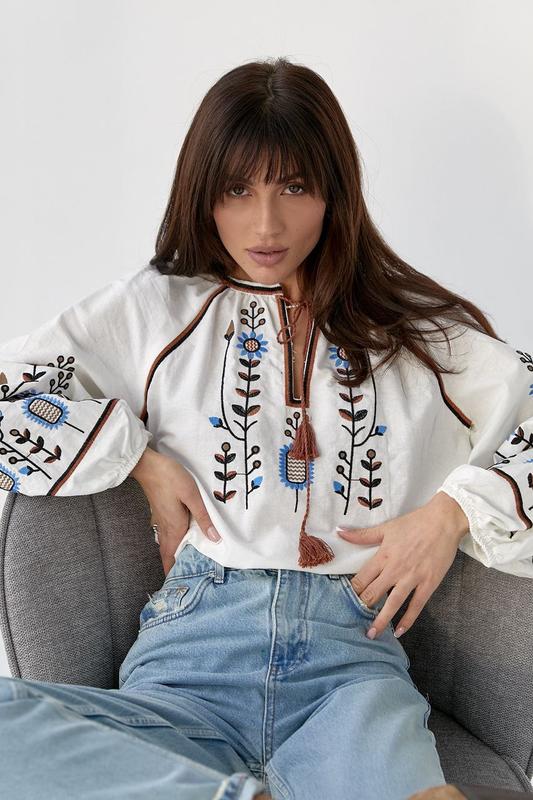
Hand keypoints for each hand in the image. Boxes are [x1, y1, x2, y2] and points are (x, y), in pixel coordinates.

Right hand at [129, 446, 221, 575]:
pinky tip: (179, 541)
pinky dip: (171, 544)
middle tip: (182, 581)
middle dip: (173, 569)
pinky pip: (165, 535)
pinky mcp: (160, 513)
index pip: (172, 558)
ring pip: (166, 545)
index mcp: (174, 528)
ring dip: (172, 557)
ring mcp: (160, 521)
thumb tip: (215, 539)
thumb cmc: (170, 478)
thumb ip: (203, 518)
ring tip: (182, 566)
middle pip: (167, 555)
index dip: (173, 573)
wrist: (148, 465)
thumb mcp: (192, 495)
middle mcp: (165, 528)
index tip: (178, 589)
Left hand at [336, 491, 468, 639]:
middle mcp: (395, 569)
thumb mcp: (386, 527)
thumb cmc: (414, 523)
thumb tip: (339, 532)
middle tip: (353, 621)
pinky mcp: (429, 583)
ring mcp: (413, 578)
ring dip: (381, 620)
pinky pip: (416, 606)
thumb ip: (362, 535)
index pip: (361, 578)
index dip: (351, 591)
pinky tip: (399, 631)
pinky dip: (407, 620)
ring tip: (371, 634)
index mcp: (383, 555)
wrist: (443, 521)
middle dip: (362, 608)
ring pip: (393, 603)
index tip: (344, 601)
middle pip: (373, 593)